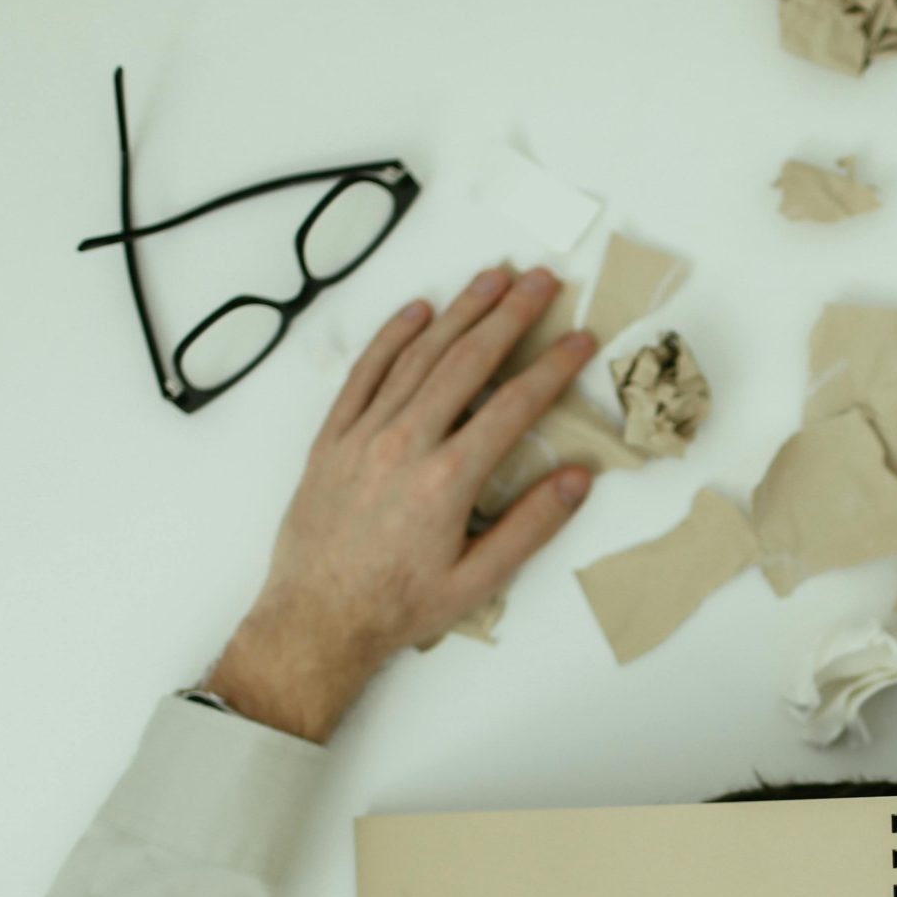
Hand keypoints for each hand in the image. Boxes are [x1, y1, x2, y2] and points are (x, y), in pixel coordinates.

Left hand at [206, 265, 596, 741]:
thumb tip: (576, 479)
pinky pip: (365, 372)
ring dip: (459, 311)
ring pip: (418, 355)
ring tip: (491, 277)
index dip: (552, 368)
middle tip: (540, 280)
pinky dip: (392, 336)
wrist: (316, 619)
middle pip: (466, 361)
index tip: (579, 340)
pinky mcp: (331, 438)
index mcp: (446, 481)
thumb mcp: (477, 581)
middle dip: (509, 315)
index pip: (513, 406)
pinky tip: (418, 311)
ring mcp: (362, 435)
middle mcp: (404, 444)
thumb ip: (530, 526)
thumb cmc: (396, 606)